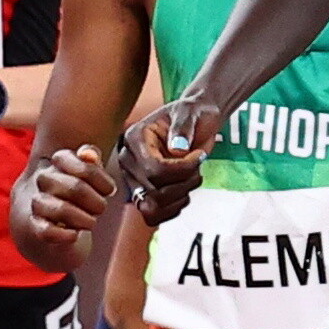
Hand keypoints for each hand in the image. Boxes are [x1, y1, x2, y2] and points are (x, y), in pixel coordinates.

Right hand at [25, 145, 116, 245]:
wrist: (51, 217)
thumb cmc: (76, 191)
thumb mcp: (88, 173)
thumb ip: (92, 160)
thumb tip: (90, 155)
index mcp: (59, 161)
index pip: (79, 162)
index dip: (98, 176)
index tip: (109, 189)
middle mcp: (45, 179)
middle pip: (74, 187)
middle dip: (94, 201)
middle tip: (102, 208)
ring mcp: (38, 202)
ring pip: (61, 209)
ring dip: (82, 218)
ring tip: (91, 222)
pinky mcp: (36, 226)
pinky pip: (47, 231)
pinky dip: (64, 235)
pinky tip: (75, 234)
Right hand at [117, 99, 216, 225]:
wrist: (196, 120)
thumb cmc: (193, 114)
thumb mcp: (190, 113)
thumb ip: (183, 127)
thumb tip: (177, 149)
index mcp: (134, 138)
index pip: (153, 169)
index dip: (181, 169)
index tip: (198, 155)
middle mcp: (129, 161)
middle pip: (153, 191)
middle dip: (183, 183)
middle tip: (197, 168)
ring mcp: (135, 179)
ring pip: (152, 207)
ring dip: (180, 197)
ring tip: (193, 178)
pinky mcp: (144, 192)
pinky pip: (154, 215)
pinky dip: (174, 208)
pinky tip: (186, 192)